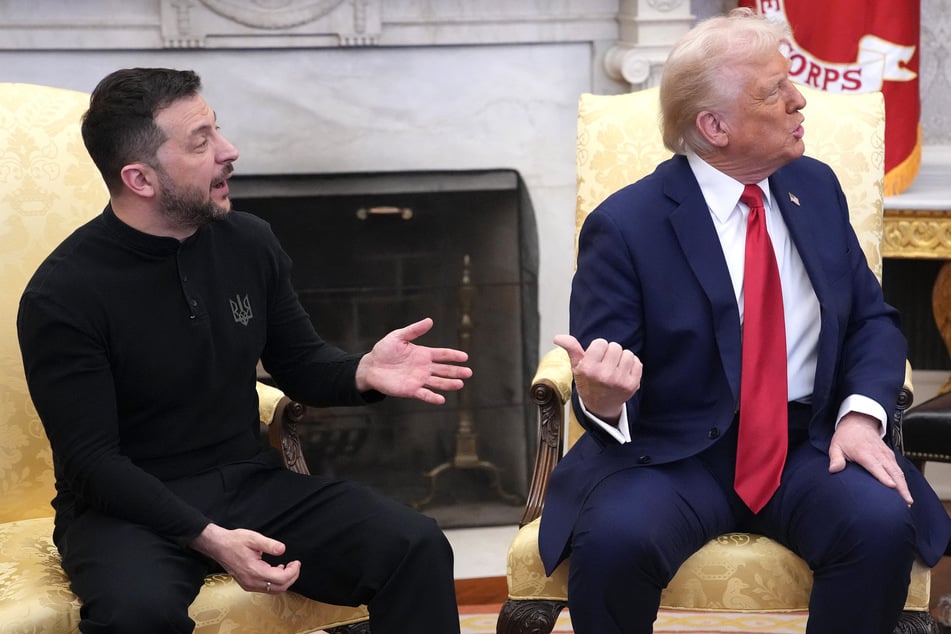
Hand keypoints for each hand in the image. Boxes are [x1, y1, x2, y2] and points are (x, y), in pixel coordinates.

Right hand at [191, 523, 300, 593]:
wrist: (218, 546)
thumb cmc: (235, 541)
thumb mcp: (254, 538)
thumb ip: (270, 544)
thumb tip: (282, 549)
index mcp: (254, 571)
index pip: (280, 579)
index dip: (293, 572)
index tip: (297, 562)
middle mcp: (251, 582)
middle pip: (279, 588)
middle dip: (291, 577)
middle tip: (295, 565)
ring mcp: (248, 585)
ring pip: (273, 590)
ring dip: (284, 581)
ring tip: (288, 567)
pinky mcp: (247, 584)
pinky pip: (266, 589)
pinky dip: (275, 582)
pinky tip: (276, 570)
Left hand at [355, 317, 471, 404]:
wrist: (371, 366)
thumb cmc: (384, 350)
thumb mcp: (398, 336)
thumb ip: (414, 330)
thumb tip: (430, 321)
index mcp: (423, 354)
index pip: (442, 355)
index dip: (453, 356)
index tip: (465, 357)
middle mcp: (424, 368)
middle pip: (444, 370)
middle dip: (456, 371)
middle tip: (469, 372)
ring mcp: (419, 379)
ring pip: (438, 382)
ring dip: (449, 384)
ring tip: (460, 384)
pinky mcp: (411, 390)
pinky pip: (424, 394)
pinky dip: (433, 397)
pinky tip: (442, 399)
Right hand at [554, 334, 641, 423]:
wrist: (600, 406)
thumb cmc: (588, 383)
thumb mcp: (576, 366)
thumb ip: (571, 348)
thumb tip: (558, 337)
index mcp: (588, 369)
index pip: (601, 343)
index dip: (598, 348)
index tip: (595, 358)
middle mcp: (604, 375)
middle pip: (615, 346)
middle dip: (610, 352)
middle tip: (605, 364)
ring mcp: (620, 381)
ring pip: (627, 353)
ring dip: (621, 358)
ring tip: (614, 368)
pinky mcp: (632, 385)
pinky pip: (637, 362)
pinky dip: (632, 365)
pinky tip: (623, 373)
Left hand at [828, 412, 912, 505]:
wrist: (858, 422)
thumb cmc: (846, 437)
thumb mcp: (836, 446)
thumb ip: (836, 458)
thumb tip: (834, 470)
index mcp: (864, 453)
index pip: (876, 466)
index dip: (884, 477)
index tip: (891, 487)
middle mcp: (878, 454)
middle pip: (893, 472)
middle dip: (901, 487)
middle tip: (906, 503)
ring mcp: (886, 455)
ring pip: (898, 472)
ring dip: (905, 486)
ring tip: (908, 501)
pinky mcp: (890, 455)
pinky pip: (898, 469)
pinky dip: (903, 480)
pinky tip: (905, 491)